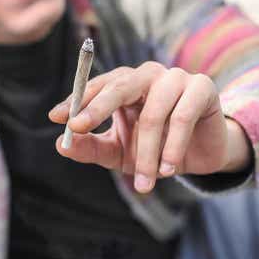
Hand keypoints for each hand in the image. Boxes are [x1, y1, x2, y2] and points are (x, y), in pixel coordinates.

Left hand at [49, 62, 250, 192]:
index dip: (76, 100)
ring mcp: (175, 78)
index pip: (96, 86)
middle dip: (96, 108)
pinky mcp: (201, 88)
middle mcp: (147, 75)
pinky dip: (173, 147)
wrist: (200, 156)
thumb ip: (91, 146)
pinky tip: (168, 169)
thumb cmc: (153, 149)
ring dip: (146, 152)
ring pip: (152, 113)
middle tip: (78, 128)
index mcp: (125, 84)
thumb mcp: (118, 152)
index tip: (56, 118)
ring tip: (144, 183)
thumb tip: (61, 144)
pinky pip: (182, 117)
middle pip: (119, 85)